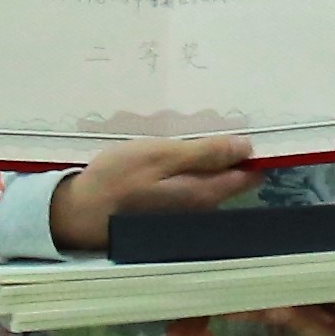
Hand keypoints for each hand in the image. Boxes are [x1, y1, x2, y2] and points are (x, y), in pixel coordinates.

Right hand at [50, 133, 260, 250]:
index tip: (250, 126)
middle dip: (230, 153)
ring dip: (207, 160)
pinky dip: (190, 169)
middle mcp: (203, 209)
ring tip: (193, 132)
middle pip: (231, 178)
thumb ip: (205, 153)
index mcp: (206, 194)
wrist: (81, 212)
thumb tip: (247, 148)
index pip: (249, 175)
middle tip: (215, 122)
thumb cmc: (120, 177)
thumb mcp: (162, 155)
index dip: (253, 152)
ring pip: (211, 181)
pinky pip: (192, 186)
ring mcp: (187, 213)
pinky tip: (174, 154)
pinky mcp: (170, 211)